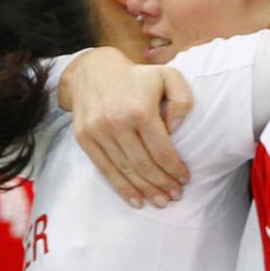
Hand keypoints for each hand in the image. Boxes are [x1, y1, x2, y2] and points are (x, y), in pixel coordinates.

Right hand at [59, 48, 193, 207]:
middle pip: (144, 165)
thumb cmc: (137, 77)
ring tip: (161, 202)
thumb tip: (176, 129)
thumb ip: (182, 100)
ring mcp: (98, 131)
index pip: (161, 151)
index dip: (175, 169)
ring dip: (145, 191)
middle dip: (162, 185)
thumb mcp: (168, 76)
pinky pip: (105, 169)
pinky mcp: (84, 138)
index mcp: (140, 110)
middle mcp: (117, 122)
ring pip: (126, 171)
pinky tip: (136, 200)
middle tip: (175, 196)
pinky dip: (122, 188)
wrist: (92, 69)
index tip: (185, 179)